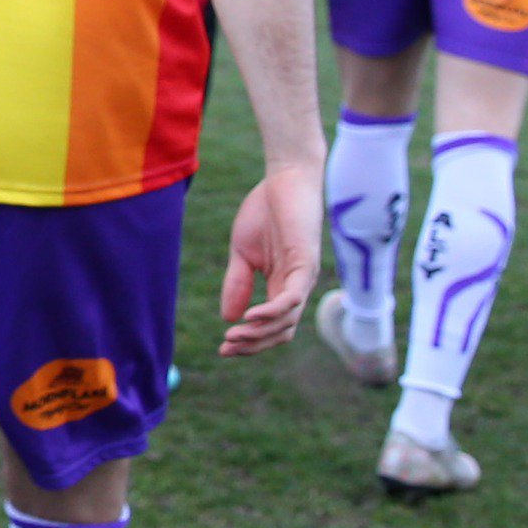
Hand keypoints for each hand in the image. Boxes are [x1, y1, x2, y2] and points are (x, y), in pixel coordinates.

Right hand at [215, 159, 320, 355]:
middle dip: (254, 345)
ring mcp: (303, 277)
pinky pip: (292, 298)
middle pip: (281, 331)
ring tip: (233, 337)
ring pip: (287, 321)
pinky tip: (250, 317)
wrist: (284, 178)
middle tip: (226, 348)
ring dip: (260, 334)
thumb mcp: (242, 253)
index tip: (222, 348)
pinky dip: (272, 312)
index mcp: (283, 286)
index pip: (272, 326)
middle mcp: (297, 287)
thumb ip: (237, 284)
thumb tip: (229, 318)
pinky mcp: (305, 263)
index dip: (250, 341)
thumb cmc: (266, 212)